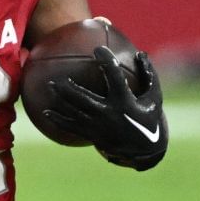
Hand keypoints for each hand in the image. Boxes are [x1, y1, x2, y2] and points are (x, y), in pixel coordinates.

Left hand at [42, 47, 167, 170]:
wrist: (144, 150)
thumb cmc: (149, 118)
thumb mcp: (154, 97)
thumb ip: (148, 75)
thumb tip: (140, 52)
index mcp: (125, 102)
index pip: (114, 77)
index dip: (106, 62)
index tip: (98, 50)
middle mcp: (108, 113)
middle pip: (83, 98)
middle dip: (69, 87)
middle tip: (59, 75)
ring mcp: (98, 126)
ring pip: (73, 112)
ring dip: (60, 100)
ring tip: (48, 86)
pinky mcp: (91, 134)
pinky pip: (71, 126)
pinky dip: (57, 119)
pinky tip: (45, 112)